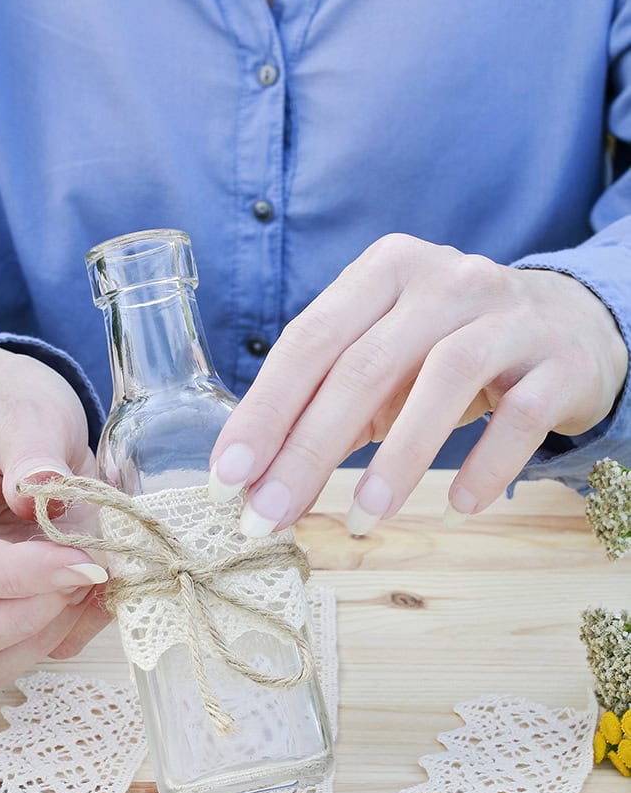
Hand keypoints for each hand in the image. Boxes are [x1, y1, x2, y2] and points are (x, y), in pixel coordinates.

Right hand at [0, 346, 109, 693]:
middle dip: (23, 621)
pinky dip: (62, 638)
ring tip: (92, 584)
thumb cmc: (6, 403)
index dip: (16, 575)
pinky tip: (95, 594)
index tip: (83, 561)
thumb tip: (39, 496)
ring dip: (41, 639)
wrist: (15, 412)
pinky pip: (15, 658)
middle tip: (86, 576)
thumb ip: (32, 449)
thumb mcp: (23, 407)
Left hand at [209, 234, 628, 534]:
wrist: (565, 323)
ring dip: (396, 459)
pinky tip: (460, 504)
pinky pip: (522, 413)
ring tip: (361, 519)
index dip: (263, 411)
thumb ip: (326, 405)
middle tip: (270, 514)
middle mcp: (441, 279)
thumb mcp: (381, 362)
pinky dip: (488, 461)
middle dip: (307, 449)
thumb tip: (258, 481)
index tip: (226, 476)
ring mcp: (506, 314)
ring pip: (443, 379)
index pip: (307, 342)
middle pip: (362, 366)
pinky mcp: (559, 358)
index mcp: (380, 274)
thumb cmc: (444, 349)